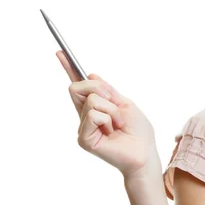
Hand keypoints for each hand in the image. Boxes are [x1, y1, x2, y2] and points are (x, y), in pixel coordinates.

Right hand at [56, 50, 159, 178]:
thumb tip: (91, 73)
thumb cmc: (138, 131)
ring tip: (118, 124)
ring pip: (92, 99)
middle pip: (77, 86)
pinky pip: (94, 114)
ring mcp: (83, 127)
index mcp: (94, 107)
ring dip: (112, 109)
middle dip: (100, 88)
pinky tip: (112, 132)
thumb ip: (107, 90)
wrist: (144, 153)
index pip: (78, 85)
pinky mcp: (83, 138)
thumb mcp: (124, 103)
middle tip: (115, 104)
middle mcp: (85, 116)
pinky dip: (108, 119)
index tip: (60, 52)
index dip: (68, 68)